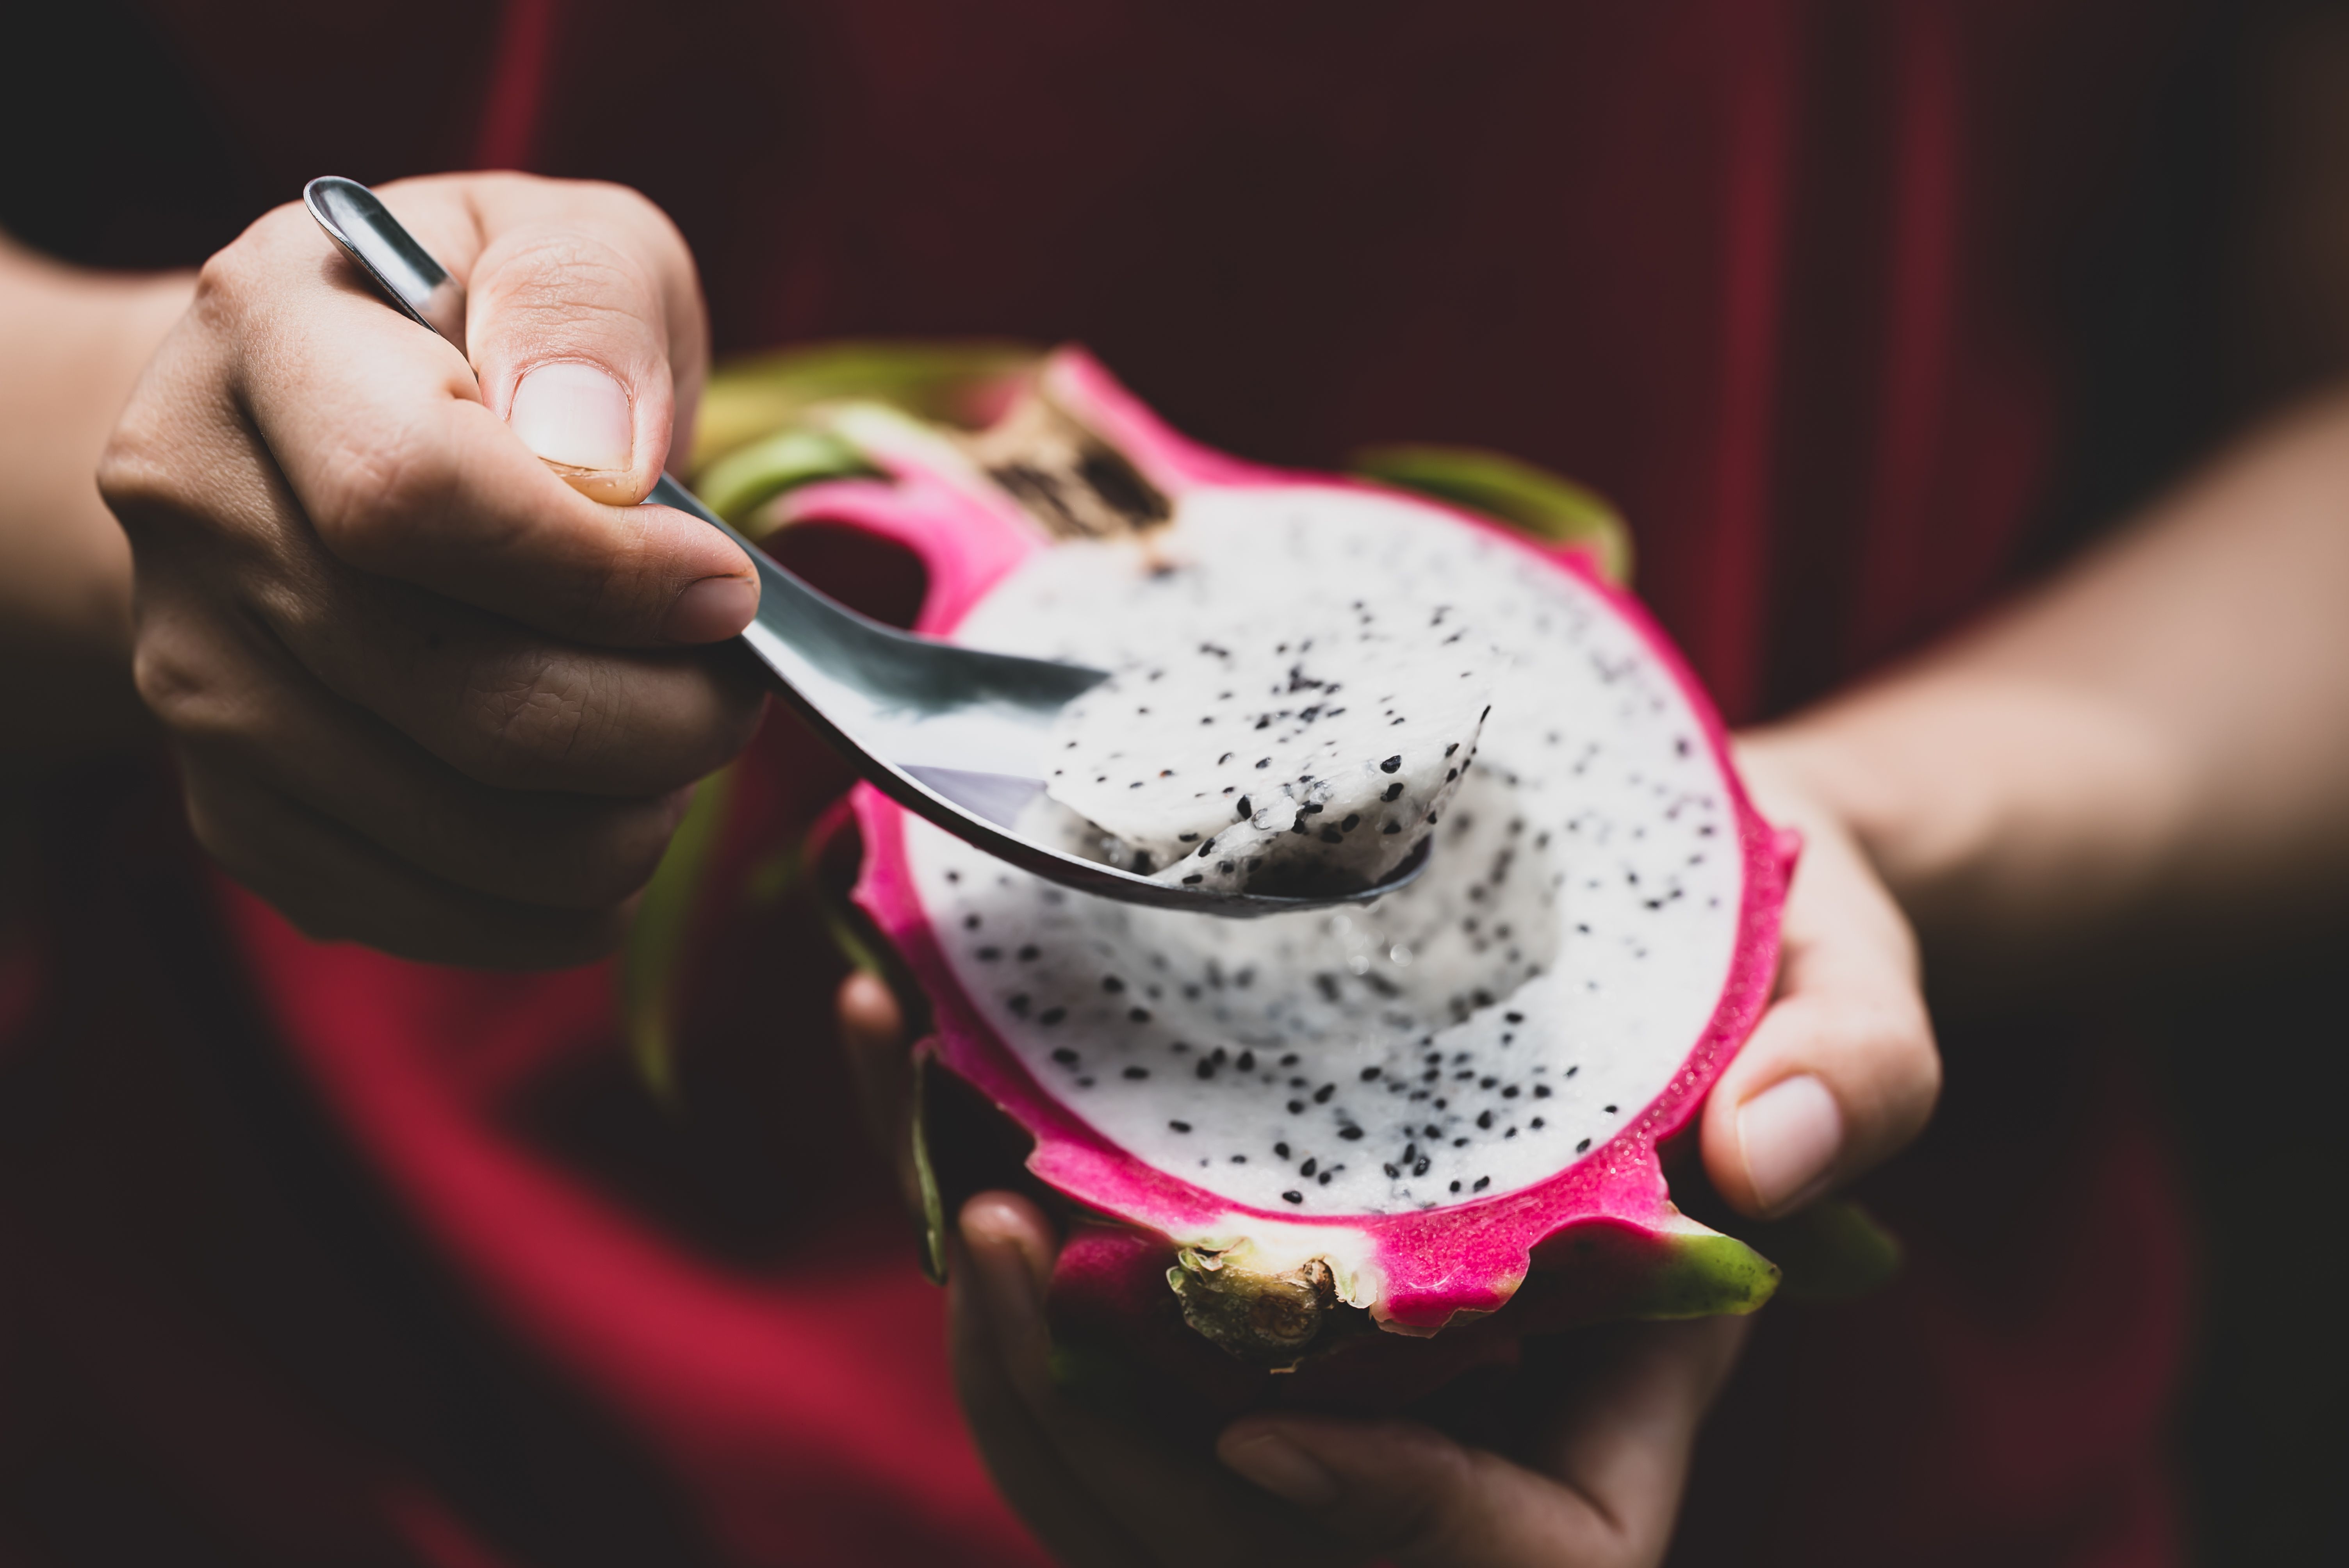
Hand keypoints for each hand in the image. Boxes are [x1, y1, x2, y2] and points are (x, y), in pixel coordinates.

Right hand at [99, 173, 762, 966]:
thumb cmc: (486, 332)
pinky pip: (428, 917)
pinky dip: (564, 901)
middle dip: (660, 721)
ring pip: (462, 833)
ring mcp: (198, 679)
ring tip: (679, 746)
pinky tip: (608, 820)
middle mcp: (195, 514)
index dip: (606, 575)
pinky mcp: (239, 810)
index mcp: (263, 340)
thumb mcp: (570, 245)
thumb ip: (589, 311)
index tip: (725, 589)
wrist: (332, 433)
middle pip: (463, 697)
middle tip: (733, 690)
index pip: (419, 499)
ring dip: (629, 821)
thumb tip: (603, 463)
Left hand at [831, 724, 1938, 1566]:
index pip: (1512, 1561)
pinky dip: (956, 1218)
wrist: (1637, 897)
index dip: (1386, 1526)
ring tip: (915, 1144)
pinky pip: (1061, 1339)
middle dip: (1092, 1437)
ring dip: (993, 1350)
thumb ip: (1855, 1068)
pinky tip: (898, 1055)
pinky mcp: (1206, 1281)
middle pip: (1243, 1543)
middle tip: (973, 1227)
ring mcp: (1307, 1363)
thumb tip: (1773, 1158)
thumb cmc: (1760, 952)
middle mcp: (1436, 1416)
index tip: (1260, 1423)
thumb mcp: (1852, 978)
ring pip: (1116, 1470)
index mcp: (1604, 1398)